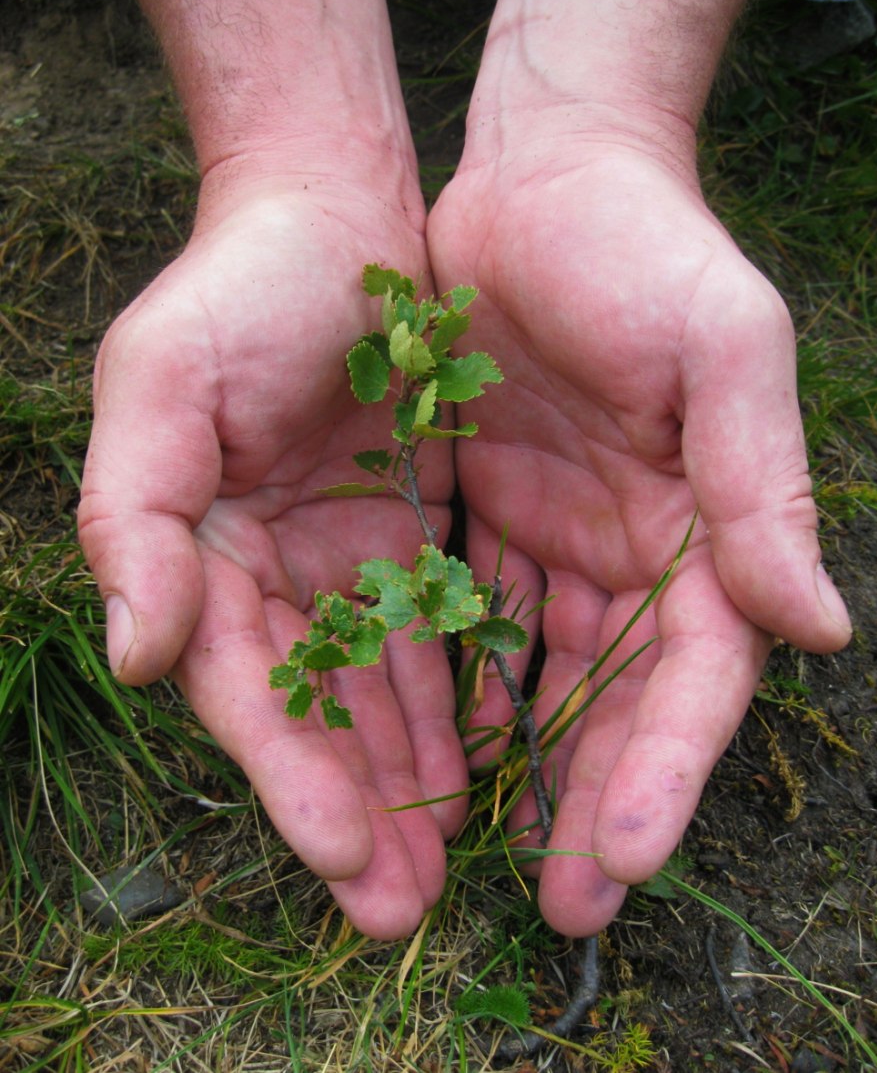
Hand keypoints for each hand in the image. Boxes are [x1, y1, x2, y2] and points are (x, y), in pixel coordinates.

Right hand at [78, 171, 466, 938]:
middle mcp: (272, 572)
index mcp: (201, 553)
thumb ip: (135, 518)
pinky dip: (468, 688)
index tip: (351, 857)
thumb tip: (136, 653)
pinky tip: (502, 750)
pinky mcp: (416, 528)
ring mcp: (348, 555)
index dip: (291, 777)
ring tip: (464, 857)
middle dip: (360, 808)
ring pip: (387, 686)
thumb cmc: (237, 288)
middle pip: (317, 713)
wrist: (332, 209)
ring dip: (420, 771)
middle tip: (409, 906)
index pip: (246, 690)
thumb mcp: (161, 384)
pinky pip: (446, 625)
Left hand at [428, 142, 851, 936]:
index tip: (624, 855)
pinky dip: (465, 682)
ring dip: (529, 763)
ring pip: (550, 673)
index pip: (698, 672)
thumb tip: (823, 628)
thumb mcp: (721, 349)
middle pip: (624, 696)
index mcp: (709, 523)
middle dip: (599, 797)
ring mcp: (562, 532)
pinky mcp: (490, 508)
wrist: (546, 171)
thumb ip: (761, 488)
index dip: (666, 765)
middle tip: (565, 906)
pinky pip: (477, 615)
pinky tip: (437, 746)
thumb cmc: (645, 247)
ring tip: (485, 855)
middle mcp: (642, 545)